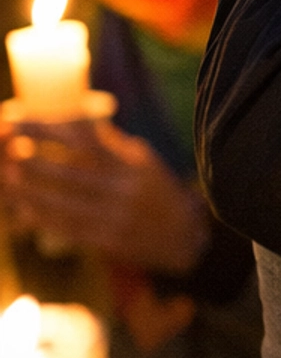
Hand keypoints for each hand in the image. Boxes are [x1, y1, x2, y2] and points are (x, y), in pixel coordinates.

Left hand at [3, 118, 210, 272]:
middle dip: (29, 157)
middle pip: (67, 170)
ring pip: (61, 201)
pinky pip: (67, 229)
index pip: (82, 137)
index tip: (15, 119)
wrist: (185, 238)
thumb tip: (76, 115)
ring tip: (5, 178)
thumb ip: (110, 143)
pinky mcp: (108, 242)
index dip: (45, 128)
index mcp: (131, 161)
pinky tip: (22, 212)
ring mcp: (115, 216)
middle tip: (2, 148)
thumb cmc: (157, 191)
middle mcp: (123, 187)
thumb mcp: (142, 160)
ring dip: (28, 191)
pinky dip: (41, 219)